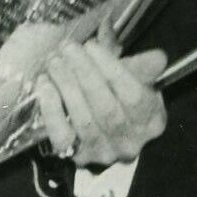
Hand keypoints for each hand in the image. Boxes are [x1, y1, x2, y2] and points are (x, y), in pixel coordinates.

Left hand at [35, 36, 167, 168]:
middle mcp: (130, 141)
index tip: (91, 45)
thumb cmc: (119, 97)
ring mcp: (102, 152)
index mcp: (152, 120)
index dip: (111, 69)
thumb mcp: (132, 77)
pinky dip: (51, 109)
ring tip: (54, 61)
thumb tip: (130, 39)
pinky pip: (62, 136)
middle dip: (84, 73)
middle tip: (67, 48)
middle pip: (107, 108)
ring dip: (66, 86)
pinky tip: (44, 85)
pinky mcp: (76, 157)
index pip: (134, 96)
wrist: (105, 131)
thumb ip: (133, 61)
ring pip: (84, 120)